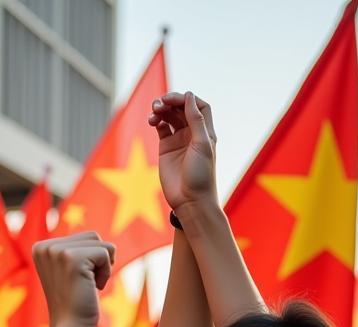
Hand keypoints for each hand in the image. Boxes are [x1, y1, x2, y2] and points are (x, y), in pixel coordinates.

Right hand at [32, 233, 114, 326]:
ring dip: (103, 267)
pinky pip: (106, 253)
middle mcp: (46, 246)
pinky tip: (93, 289)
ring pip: (101, 243)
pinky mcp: (73, 258)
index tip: (76, 281)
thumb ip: (74, 251)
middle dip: (98, 261)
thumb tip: (95, 237)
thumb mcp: (69, 272)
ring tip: (88, 286)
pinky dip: (106, 273)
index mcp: (41, 247)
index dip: (89, 261)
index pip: (83, 238)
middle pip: (92, 237)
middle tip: (84, 285)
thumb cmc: (74, 305)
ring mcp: (58, 251)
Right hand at [149, 91, 217, 212]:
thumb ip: (196, 120)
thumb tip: (189, 95)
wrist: (190, 201)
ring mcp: (179, 140)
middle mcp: (192, 134)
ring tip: (154, 111)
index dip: (189, 99)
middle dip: (172, 101)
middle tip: (161, 102)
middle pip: (182, 108)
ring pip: (169, 116)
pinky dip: (156, 120)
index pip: (199, 106)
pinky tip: (152, 121)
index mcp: (205, 132)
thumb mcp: (202, 145)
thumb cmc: (201, 175)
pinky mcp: (166, 148)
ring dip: (162, 109)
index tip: (179, 100)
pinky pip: (161, 127)